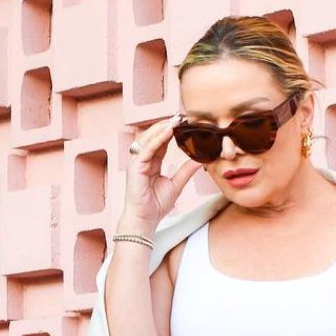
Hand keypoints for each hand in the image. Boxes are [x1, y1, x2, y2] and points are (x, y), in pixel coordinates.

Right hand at [121, 115, 200, 231]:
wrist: (145, 219)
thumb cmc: (156, 205)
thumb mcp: (176, 184)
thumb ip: (186, 171)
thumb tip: (200, 160)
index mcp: (152, 161)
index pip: (161, 141)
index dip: (172, 131)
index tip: (185, 122)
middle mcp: (143, 159)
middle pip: (154, 136)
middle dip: (167, 125)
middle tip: (181, 116)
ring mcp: (137, 161)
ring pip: (149, 138)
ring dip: (162, 127)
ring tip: (176, 120)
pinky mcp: (134, 166)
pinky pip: (147, 148)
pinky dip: (157, 139)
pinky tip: (168, 131)